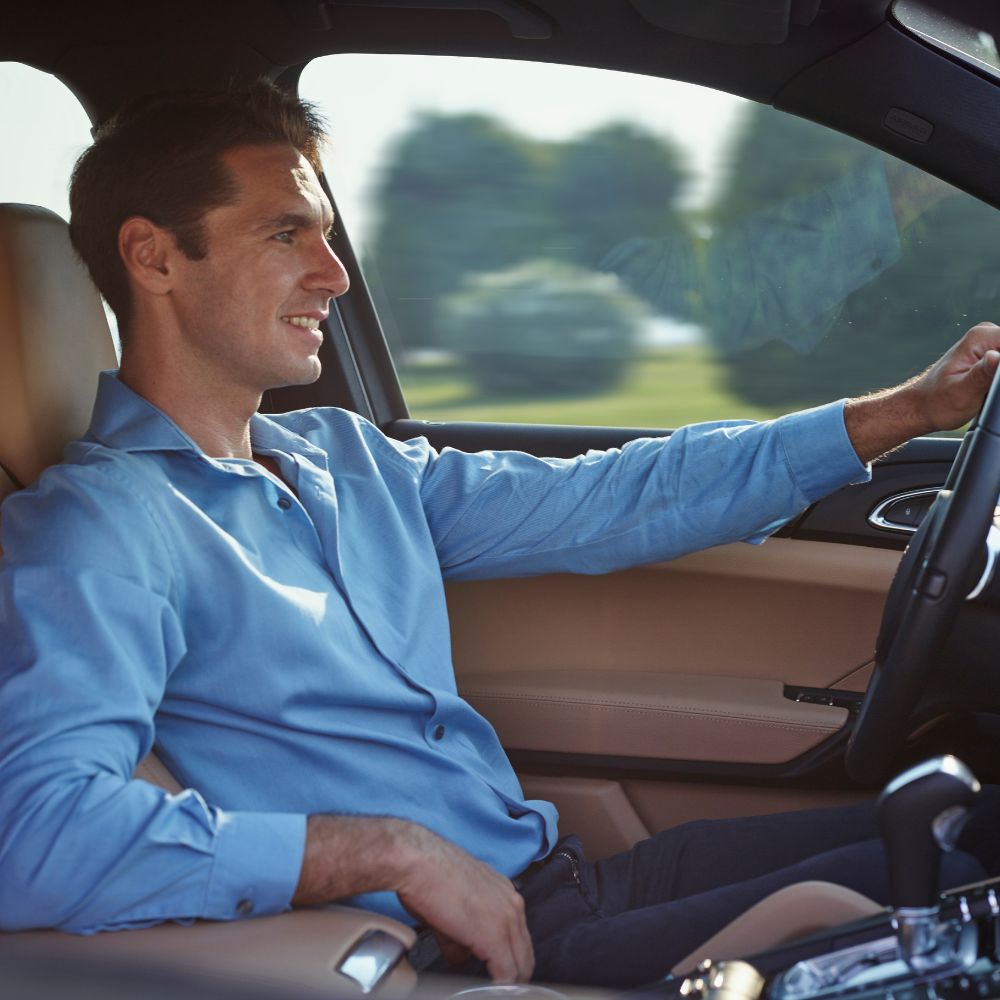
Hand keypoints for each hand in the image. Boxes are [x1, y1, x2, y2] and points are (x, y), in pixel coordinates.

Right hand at [396, 825, 533, 983]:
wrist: (419, 862)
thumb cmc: (428, 875)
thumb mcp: (452, 907)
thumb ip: (462, 936)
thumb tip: (462, 955)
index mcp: (505, 894)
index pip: (518, 938)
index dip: (508, 962)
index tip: (496, 973)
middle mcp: (512, 904)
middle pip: (524, 955)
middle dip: (512, 976)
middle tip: (495, 986)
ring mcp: (507, 920)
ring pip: (520, 966)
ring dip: (505, 981)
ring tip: (488, 988)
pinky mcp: (494, 937)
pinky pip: (506, 974)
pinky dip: (497, 987)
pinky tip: (486, 991)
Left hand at [844, 322, 999, 462]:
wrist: (922, 407)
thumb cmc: (938, 403)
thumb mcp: (963, 392)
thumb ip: (983, 373)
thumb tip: (996, 356)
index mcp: (979, 337)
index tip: (993, 381)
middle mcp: (984, 335)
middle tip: (986, 388)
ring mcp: (986, 345)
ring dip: (999, 377)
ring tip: (983, 389)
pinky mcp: (988, 356)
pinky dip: (997, 377)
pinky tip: (985, 388)